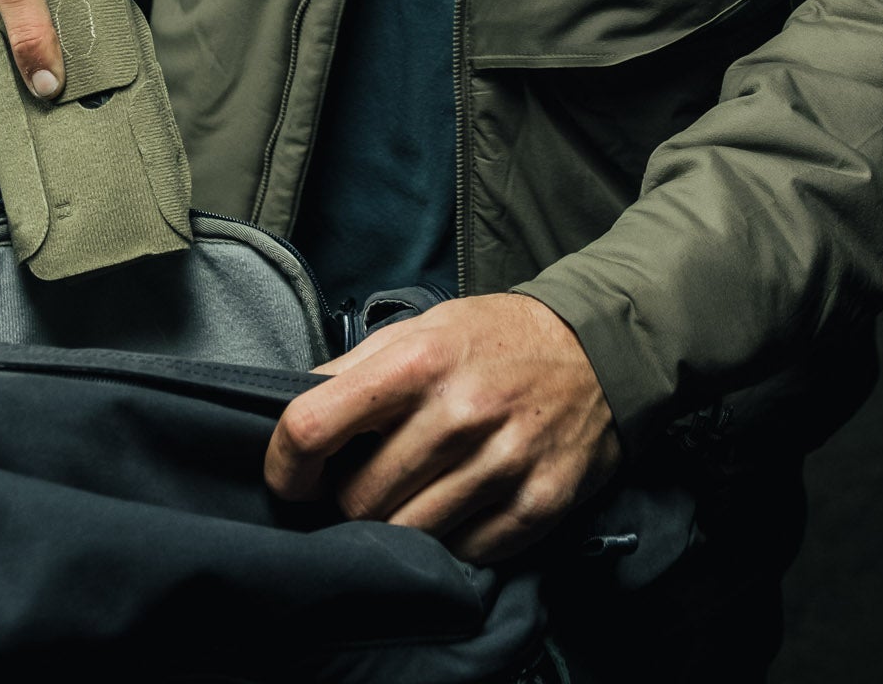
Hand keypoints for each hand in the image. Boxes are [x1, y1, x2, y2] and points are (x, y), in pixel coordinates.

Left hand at [264, 292, 620, 564]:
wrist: (597, 349)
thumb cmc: (494, 339)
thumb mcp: (421, 329)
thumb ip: (354, 370)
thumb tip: (288, 415)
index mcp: (416, 362)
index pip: (311, 427)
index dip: (284, 464)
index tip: (292, 478)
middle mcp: (458, 414)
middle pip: (356, 500)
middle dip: (350, 498)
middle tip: (373, 477)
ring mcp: (501, 464)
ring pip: (406, 535)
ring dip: (400, 522)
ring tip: (418, 489)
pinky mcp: (537, 504)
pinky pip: (464, 553)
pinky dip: (454, 537)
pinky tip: (464, 500)